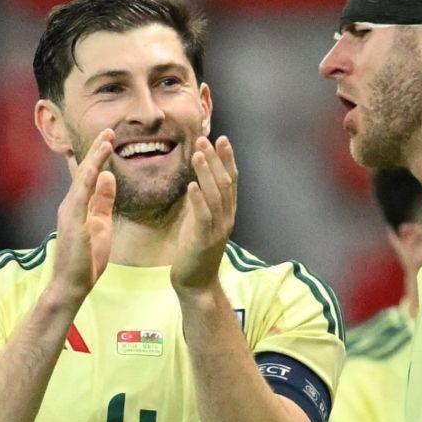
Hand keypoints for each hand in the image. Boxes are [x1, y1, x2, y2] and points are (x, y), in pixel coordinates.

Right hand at [49, 129, 115, 303]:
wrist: (72, 284)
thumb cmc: (86, 259)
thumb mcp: (101, 224)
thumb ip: (104, 201)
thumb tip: (109, 176)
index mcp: (79, 206)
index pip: (90, 176)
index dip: (100, 157)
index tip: (110, 139)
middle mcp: (70, 205)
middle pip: (85, 171)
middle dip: (97, 150)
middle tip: (110, 130)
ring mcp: (69, 212)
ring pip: (83, 179)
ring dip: (95, 158)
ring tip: (107, 140)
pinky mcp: (72, 221)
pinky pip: (82, 195)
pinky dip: (90, 178)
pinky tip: (98, 166)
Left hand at [171, 136, 237, 294]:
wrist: (196, 283)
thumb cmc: (195, 252)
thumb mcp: (199, 223)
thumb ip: (201, 204)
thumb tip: (196, 182)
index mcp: (227, 212)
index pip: (230, 179)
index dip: (227, 158)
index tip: (220, 139)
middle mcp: (227, 217)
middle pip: (225, 182)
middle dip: (216, 159)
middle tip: (206, 139)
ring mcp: (218, 228)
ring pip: (215, 195)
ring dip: (206, 173)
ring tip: (198, 154)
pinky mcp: (205, 240)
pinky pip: (203, 216)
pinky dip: (198, 200)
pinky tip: (191, 185)